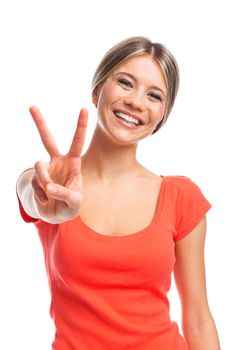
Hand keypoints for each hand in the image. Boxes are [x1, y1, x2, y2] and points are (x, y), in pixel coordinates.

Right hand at [29, 106, 87, 222]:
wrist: (57, 215)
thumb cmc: (71, 205)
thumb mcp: (74, 202)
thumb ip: (64, 194)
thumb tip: (49, 187)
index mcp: (72, 163)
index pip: (77, 142)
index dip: (80, 126)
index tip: (84, 109)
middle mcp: (57, 162)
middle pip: (47, 139)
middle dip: (40, 123)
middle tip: (32, 106)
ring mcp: (45, 170)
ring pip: (39, 166)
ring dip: (44, 180)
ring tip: (50, 192)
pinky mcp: (35, 180)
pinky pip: (35, 183)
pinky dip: (41, 194)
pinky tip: (46, 201)